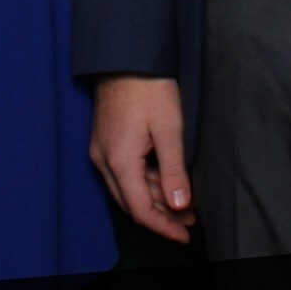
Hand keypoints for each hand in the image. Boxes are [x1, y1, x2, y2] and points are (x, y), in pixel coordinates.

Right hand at [90, 75, 194, 242]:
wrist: (125, 54)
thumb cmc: (148, 87)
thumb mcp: (169, 129)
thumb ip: (174, 171)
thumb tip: (179, 206)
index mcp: (119, 161)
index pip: (140, 210)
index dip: (164, 227)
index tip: (185, 235)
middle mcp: (103, 159)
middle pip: (131, 203)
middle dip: (161, 215)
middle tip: (189, 220)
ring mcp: (101, 149)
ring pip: (126, 188)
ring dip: (153, 198)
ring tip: (183, 201)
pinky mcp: (104, 139)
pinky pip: (122, 172)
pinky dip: (143, 181)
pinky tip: (164, 178)